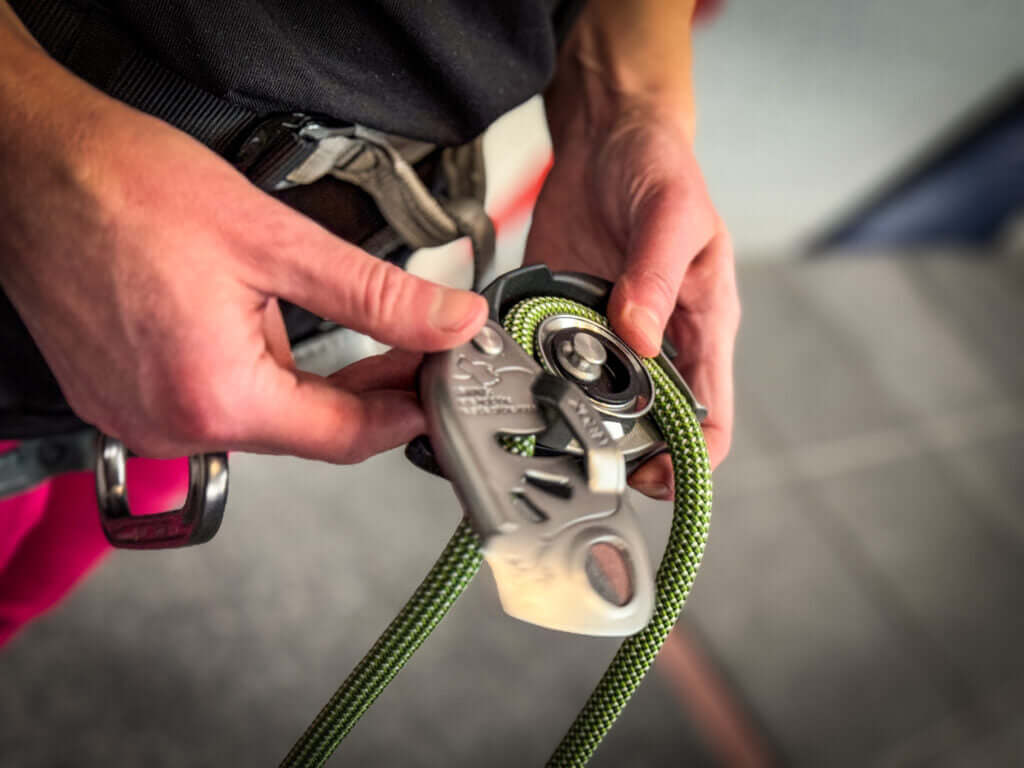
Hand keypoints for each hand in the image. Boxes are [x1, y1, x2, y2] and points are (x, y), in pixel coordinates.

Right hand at [0, 36, 486, 461]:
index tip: (440, 385)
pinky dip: (253, 371)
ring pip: (261, 414)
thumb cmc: (124, 190)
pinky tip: (260, 323)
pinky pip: (214, 399)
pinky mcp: (121, 398)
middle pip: (305, 429)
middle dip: (365, 390)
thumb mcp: (277, 242)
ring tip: (327, 319)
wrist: (30, 165)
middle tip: (410, 347)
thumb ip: (377, 296)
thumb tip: (449, 321)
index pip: (346, 436)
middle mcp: (171, 424)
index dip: (407, 412)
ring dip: (308, 377)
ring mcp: (139, 416)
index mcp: (215, 397)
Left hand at [525, 11, 738, 495]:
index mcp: (701, 330)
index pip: (711, 423)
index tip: (649, 475)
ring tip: (531, 426)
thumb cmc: (660, 170)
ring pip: (590, 409)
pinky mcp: (560, 323)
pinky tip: (505, 386)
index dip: (687, 462)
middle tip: (574, 455)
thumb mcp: (671, 215)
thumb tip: (642, 337)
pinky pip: (546, 369)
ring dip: (565, 423)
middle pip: (646, 430)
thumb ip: (656, 275)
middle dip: (616, 452)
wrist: (606, 136)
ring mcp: (604, 340)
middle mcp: (655, 347)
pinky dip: (529, 383)